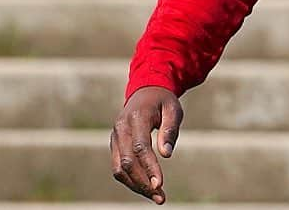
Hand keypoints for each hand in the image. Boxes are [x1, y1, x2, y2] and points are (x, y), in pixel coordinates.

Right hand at [110, 86, 183, 203]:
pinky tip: (146, 187)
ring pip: (119, 169)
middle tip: (160, 197)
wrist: (145, 91)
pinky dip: (131, 180)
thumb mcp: (173, 108)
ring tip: (156, 196)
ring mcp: (114, 138)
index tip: (160, 184)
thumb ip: (170, 129)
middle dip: (143, 182)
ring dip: (136, 186)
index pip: (140, 147)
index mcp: (136, 117)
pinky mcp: (114, 146)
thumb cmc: (163, 101)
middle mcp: (121, 129)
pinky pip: (118, 167)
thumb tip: (166, 155)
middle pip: (127, 162)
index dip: (149, 167)